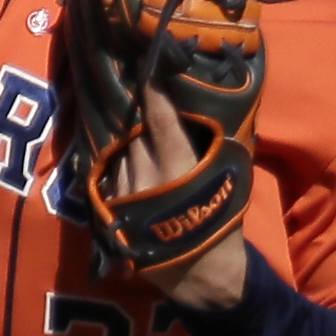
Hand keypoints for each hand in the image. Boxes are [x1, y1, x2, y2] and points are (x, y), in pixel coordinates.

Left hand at [111, 83, 248, 307]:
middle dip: (135, 105)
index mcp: (174, 163)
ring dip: (124, 132)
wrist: (199, 276)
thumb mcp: (225, 179)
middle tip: (132, 77)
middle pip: (133, 126)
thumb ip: (210, 145)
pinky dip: (116, 158)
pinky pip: (109, 171)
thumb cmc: (221, 226)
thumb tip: (206, 111)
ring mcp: (122, 191)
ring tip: (127, 112)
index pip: (157, 114)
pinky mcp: (110, 207)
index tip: (146, 59)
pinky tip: (121, 149)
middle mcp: (142, 173)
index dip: (151, 86)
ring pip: (118, 148)